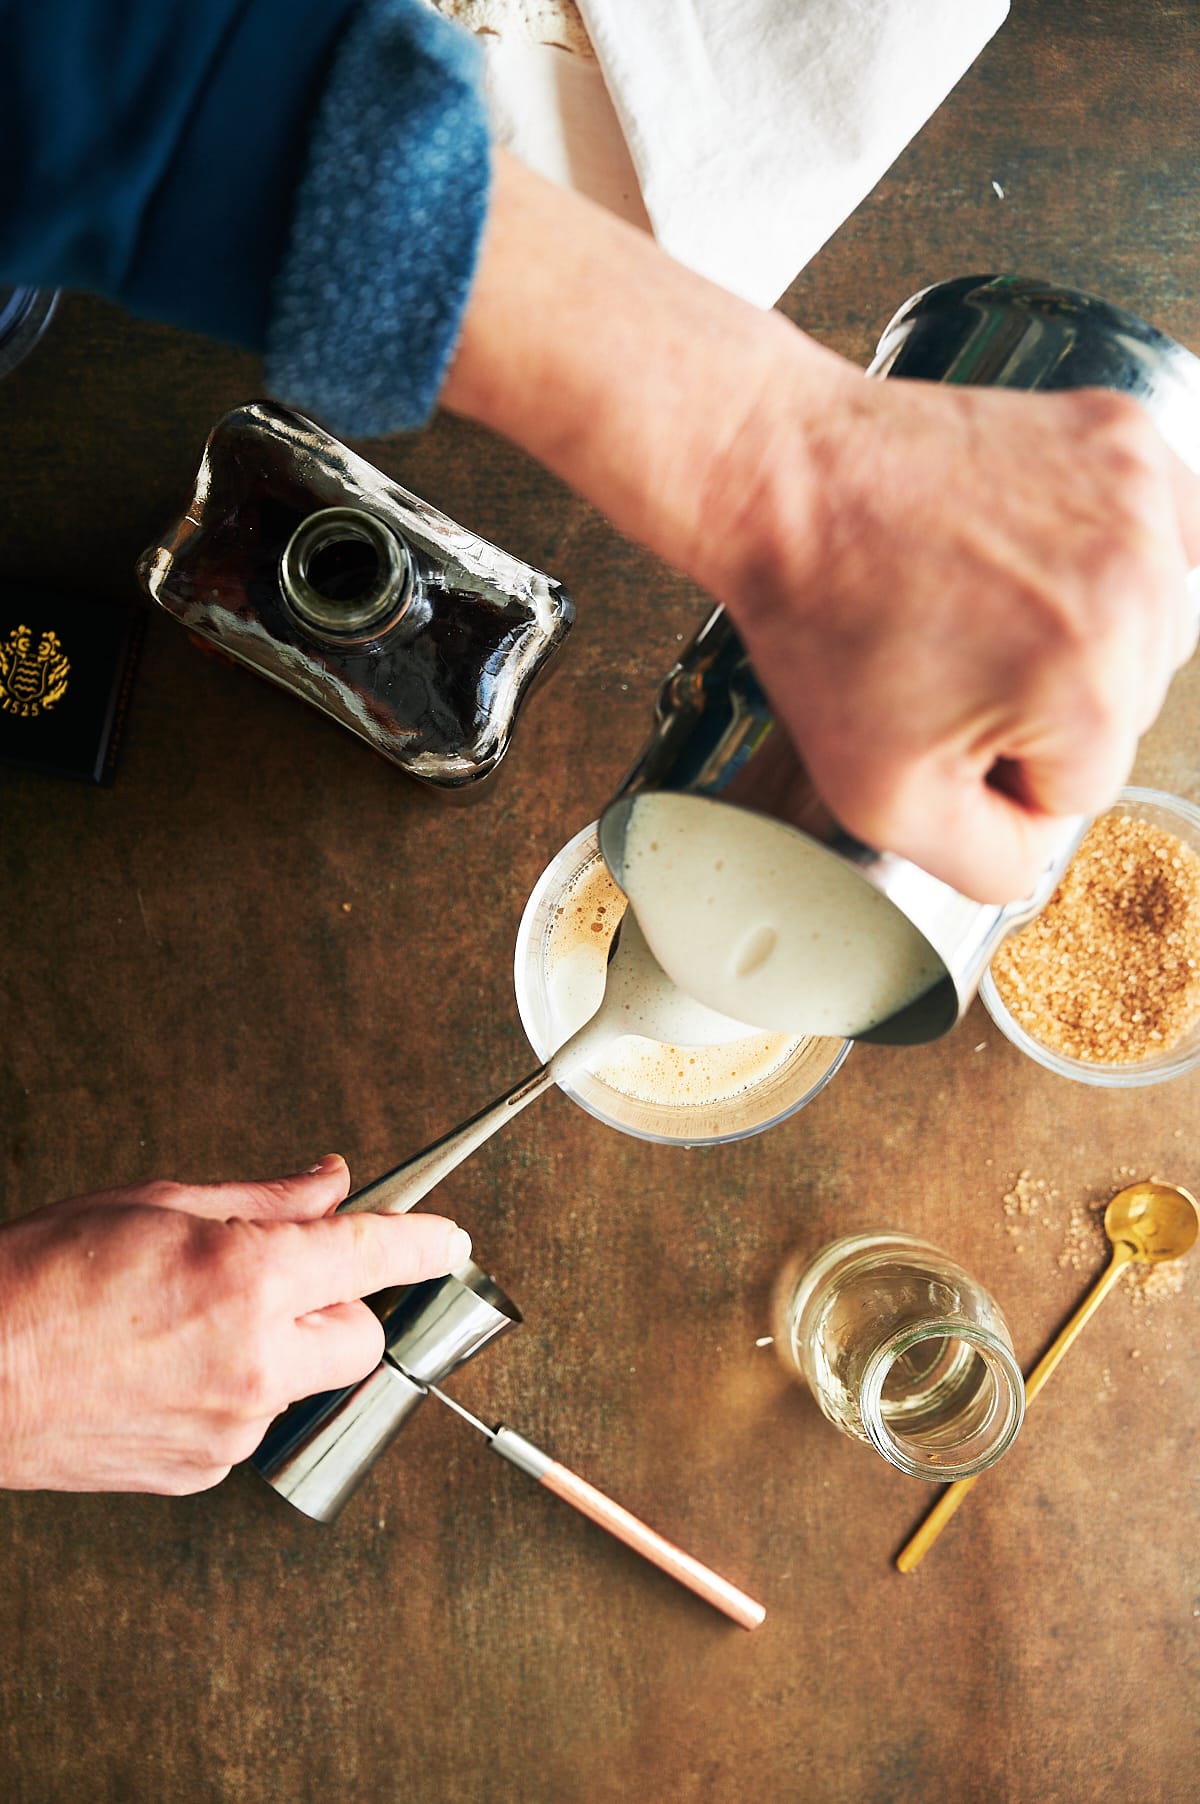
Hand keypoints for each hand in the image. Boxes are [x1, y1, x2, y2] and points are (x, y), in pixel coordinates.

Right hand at [0, 1156, 470, 1494]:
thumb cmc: (42, 1280)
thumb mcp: (157, 1204)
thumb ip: (264, 1199)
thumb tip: (330, 1184)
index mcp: (247, 1279)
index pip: (372, 1255)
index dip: (422, 1242)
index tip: (448, 1240)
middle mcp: (253, 1362)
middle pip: (361, 1337)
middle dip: (342, 1305)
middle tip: (288, 1278)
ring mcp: (230, 1428)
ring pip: (306, 1383)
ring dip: (281, 1351)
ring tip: (194, 1324)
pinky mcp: (202, 1471)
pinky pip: (254, 1423)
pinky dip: (236, 1393)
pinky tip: (170, 1368)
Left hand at [446, 154, 1199, 902]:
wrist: (785, 482)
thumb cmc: (820, 628)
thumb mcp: (882, 801)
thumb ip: (990, 864)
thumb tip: (1041, 854)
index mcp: (1089, 694)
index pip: (1085, 790)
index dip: (1001, 771)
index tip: (937, 717)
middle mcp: (1136, 595)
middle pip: (1121, 710)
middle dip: (1042, 704)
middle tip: (946, 655)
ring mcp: (1138, 506)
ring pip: (1143, 631)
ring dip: (1077, 635)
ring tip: (977, 601)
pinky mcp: (1126, 443)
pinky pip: (1156, 542)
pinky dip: (1105, 560)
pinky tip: (1025, 557)